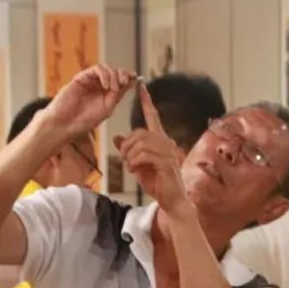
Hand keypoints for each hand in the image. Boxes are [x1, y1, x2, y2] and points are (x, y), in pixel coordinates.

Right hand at [42, 65, 135, 139]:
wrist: (65, 124)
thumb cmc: (84, 121)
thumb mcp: (107, 108)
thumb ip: (117, 95)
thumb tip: (130, 83)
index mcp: (106, 94)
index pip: (120, 81)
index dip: (129, 77)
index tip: (135, 78)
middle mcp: (99, 86)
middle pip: (115, 72)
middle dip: (122, 75)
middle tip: (124, 82)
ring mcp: (90, 81)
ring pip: (107, 69)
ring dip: (113, 75)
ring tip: (112, 87)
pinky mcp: (81, 78)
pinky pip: (96, 69)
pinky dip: (103, 74)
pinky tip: (105, 84)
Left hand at [114, 82, 190, 215]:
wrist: (172, 200)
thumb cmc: (157, 181)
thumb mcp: (137, 164)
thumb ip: (128, 150)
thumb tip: (116, 138)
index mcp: (160, 139)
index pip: (152, 116)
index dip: (146, 102)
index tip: (142, 87)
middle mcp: (166, 142)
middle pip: (139, 132)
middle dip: (126, 145)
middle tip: (124, 159)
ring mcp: (168, 152)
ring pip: (140, 144)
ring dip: (129, 156)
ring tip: (130, 166)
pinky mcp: (166, 163)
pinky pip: (143, 155)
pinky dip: (134, 163)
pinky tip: (134, 170)